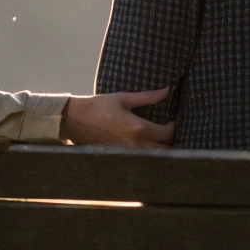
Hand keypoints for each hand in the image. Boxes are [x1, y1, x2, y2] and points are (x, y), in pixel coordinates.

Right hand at [59, 87, 175, 147]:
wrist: (76, 120)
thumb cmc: (99, 106)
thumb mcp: (123, 98)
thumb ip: (148, 96)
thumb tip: (167, 90)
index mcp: (138, 128)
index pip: (167, 133)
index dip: (173, 127)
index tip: (171, 120)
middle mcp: (136, 144)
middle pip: (164, 149)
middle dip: (170, 141)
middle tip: (167, 132)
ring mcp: (128, 153)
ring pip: (153, 157)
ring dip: (160, 150)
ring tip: (160, 141)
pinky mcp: (120, 156)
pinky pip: (140, 158)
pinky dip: (147, 154)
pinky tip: (146, 147)